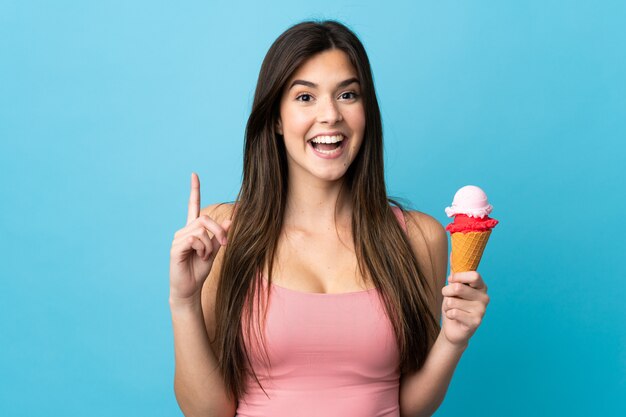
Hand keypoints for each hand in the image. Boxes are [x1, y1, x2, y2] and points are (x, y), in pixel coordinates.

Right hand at [169, 173, 231, 305]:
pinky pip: (194, 239)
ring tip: (205, 256)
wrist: (189, 289)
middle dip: (218, 231)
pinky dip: (202, 248)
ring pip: (201, 230)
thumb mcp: (215, 250)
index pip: (193, 206)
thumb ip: (220, 235)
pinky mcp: (176, 247)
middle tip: (225, 244)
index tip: (194, 175)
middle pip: (205, 219)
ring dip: (210, 245)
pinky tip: (199, 257)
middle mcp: (184, 231)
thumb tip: (232, 220)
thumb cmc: (199, 270)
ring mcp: (178, 238)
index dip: (194, 190)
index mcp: (193, 230)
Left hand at [440, 253, 489, 347]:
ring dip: (447, 305)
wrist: (454, 328)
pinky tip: (454, 317)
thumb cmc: (454, 304)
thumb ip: (455, 271)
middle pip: (459, 288)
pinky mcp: (476, 322)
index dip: (458, 276)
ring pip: (453, 301)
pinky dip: (449, 314)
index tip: (450, 280)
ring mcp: (481, 310)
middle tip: (448, 296)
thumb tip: (454, 251)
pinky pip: (453, 312)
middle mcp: (485, 297)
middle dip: (446, 292)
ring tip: (452, 308)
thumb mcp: (453, 286)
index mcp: (481, 286)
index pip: (474, 275)